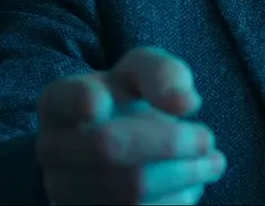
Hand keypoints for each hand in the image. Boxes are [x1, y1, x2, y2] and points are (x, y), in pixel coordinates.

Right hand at [35, 47, 226, 204]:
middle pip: (108, 147)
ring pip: (128, 192)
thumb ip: (163, 74)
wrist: (119, 144)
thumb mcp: (145, 71)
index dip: (81, 101)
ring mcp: (64, 190)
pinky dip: (175, 202)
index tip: (103, 103)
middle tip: (207, 138)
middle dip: (169, 143)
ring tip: (211, 163)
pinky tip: (192, 186)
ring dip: (182, 176)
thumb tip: (185, 104)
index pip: (65, 99)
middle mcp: (52, 149)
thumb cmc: (130, 100)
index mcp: (58, 102)